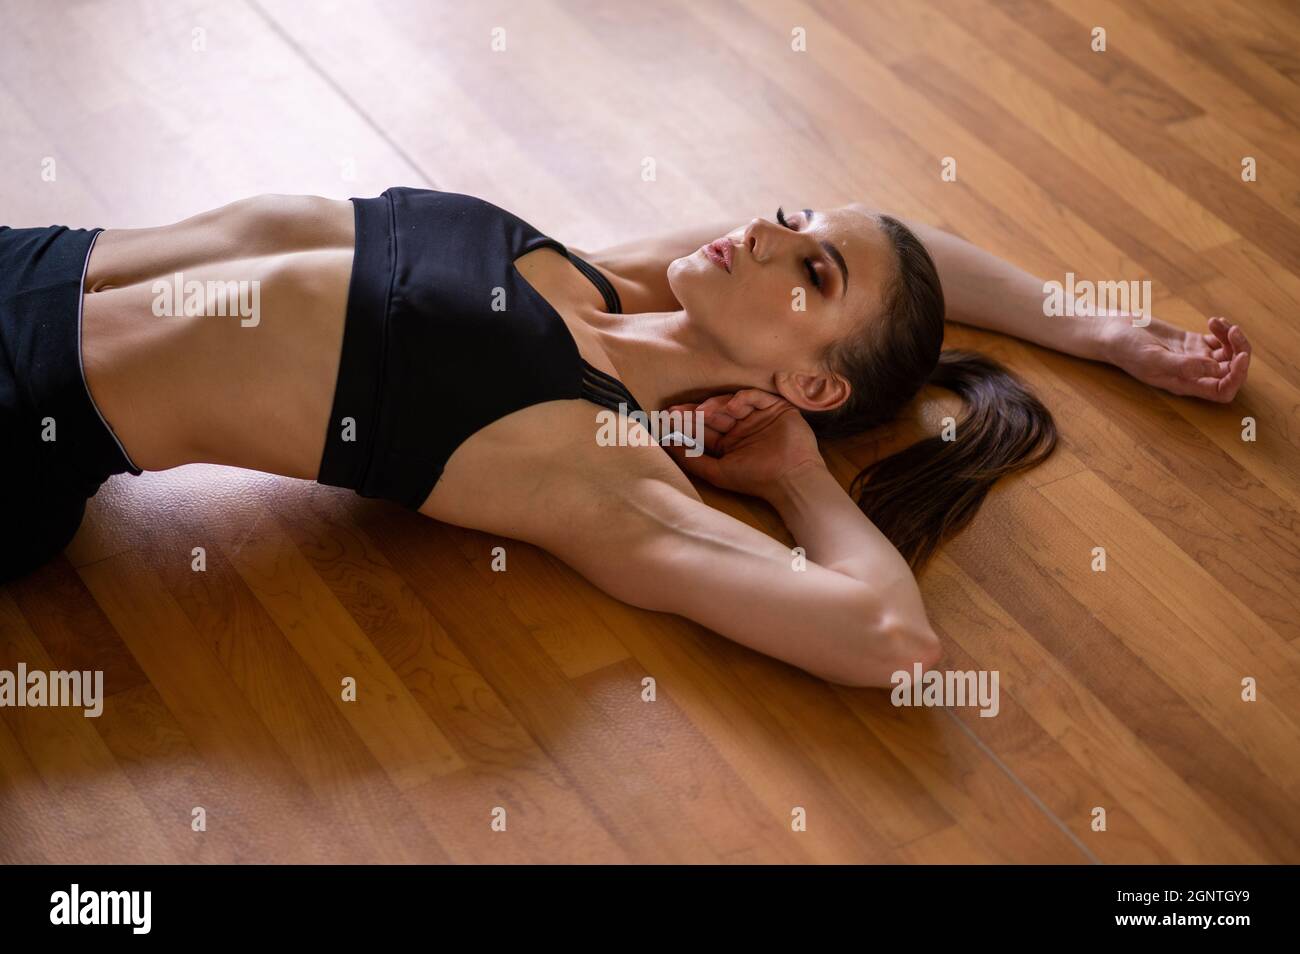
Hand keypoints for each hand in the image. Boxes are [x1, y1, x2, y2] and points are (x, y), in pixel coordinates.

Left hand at [663, 389, 824, 498]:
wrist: (791, 479)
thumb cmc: (755, 479)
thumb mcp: (717, 471)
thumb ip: (692, 459)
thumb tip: (665, 445)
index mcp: (729, 441)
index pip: (704, 427)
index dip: (686, 422)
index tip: (667, 418)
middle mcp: (742, 427)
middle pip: (714, 413)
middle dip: (695, 411)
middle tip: (675, 410)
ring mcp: (758, 416)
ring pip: (731, 402)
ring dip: (715, 405)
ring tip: (703, 412)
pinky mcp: (776, 407)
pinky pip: (755, 396)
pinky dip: (742, 399)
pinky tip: (732, 407)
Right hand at [1100, 315, 1250, 402]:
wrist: (1113, 333)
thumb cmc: (1127, 349)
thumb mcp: (1152, 357)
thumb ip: (1183, 365)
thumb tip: (1215, 368)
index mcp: (1185, 383)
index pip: (1223, 391)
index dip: (1237, 378)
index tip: (1239, 356)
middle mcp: (1193, 374)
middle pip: (1231, 372)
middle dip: (1240, 352)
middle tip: (1233, 331)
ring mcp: (1194, 358)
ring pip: (1228, 354)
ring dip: (1233, 339)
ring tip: (1220, 323)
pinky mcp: (1191, 343)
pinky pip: (1219, 341)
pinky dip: (1223, 330)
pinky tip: (1213, 321)